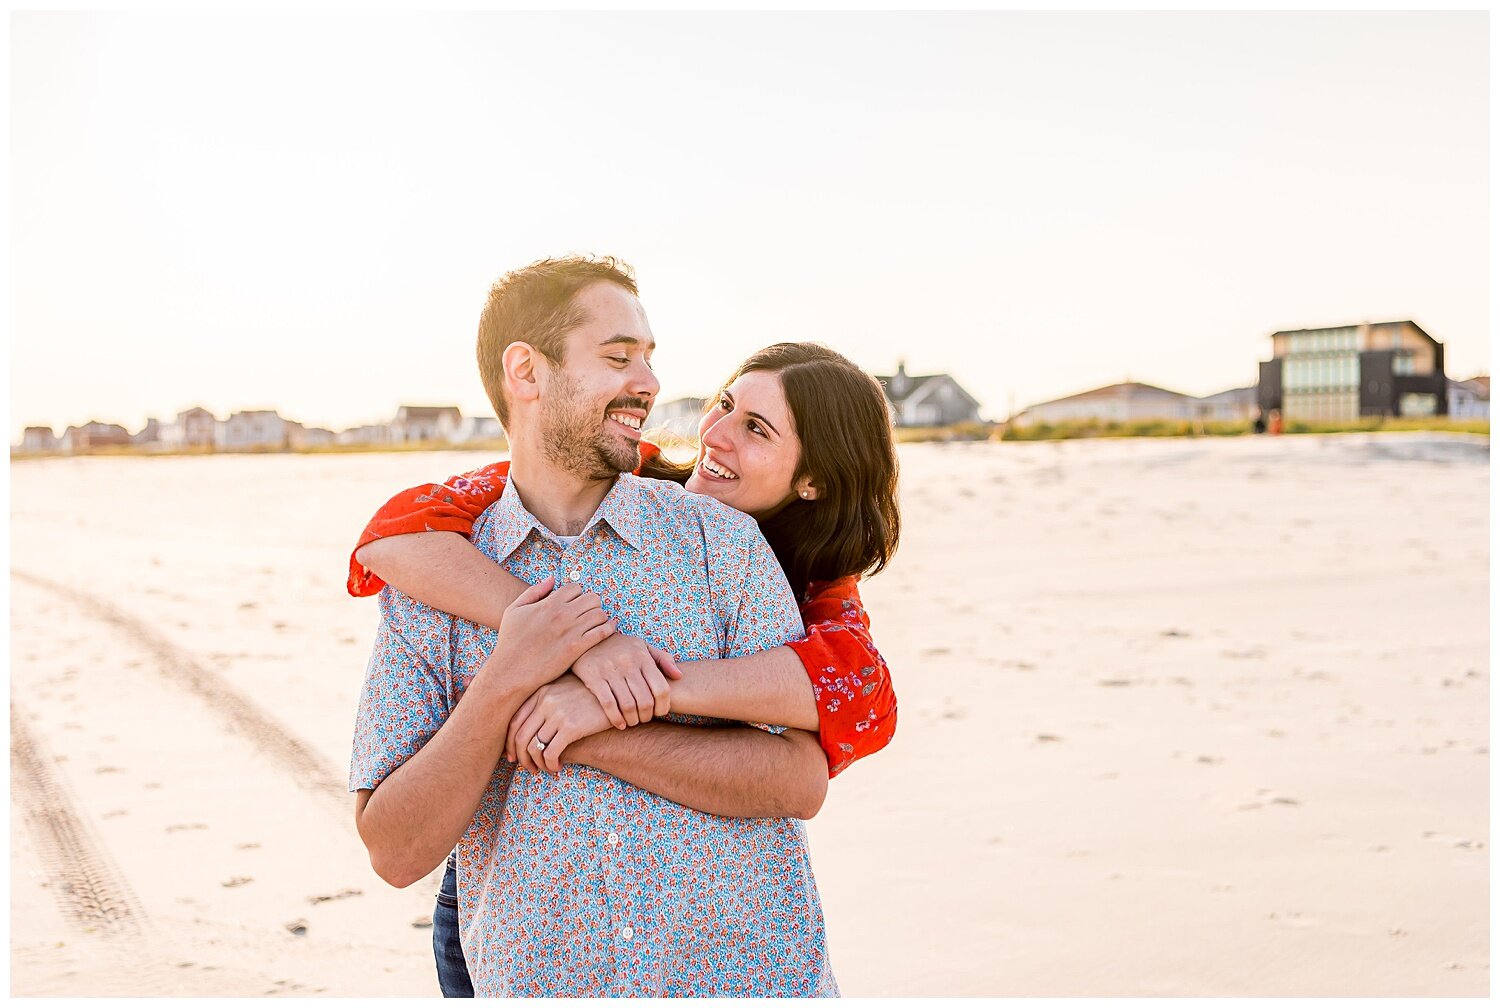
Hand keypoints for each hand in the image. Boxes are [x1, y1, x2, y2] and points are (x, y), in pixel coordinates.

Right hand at [479, 577, 614, 691]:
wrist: (511, 671)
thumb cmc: (510, 641)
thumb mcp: (514, 610)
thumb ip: (534, 591)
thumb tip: (552, 578)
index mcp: (549, 603)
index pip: (575, 587)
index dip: (576, 594)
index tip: (574, 604)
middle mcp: (562, 614)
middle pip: (592, 598)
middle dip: (591, 604)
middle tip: (587, 613)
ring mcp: (571, 631)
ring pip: (600, 614)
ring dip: (599, 617)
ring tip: (594, 623)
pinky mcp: (577, 648)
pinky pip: (603, 632)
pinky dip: (609, 628)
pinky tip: (608, 629)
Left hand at [505, 674, 615, 773]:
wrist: (619, 697)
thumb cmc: (591, 697)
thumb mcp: (566, 691)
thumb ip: (545, 704)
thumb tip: (526, 732)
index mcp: (541, 691)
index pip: (514, 721)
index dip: (509, 742)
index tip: (512, 756)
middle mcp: (545, 700)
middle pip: (520, 736)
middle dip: (521, 758)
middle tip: (529, 769)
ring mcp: (557, 713)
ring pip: (534, 748)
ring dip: (536, 764)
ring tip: (545, 770)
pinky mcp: (571, 727)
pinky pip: (550, 753)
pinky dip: (550, 765)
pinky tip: (558, 768)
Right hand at [571, 633, 682, 728]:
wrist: (587, 639)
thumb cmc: (620, 646)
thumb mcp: (643, 646)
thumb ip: (663, 659)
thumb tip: (679, 676)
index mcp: (642, 657)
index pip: (661, 688)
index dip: (664, 706)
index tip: (661, 712)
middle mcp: (628, 664)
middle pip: (645, 700)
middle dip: (647, 716)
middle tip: (645, 719)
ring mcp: (610, 671)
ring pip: (628, 705)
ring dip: (633, 719)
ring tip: (633, 722)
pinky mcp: (594, 678)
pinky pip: (608, 704)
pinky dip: (616, 718)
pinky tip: (620, 724)